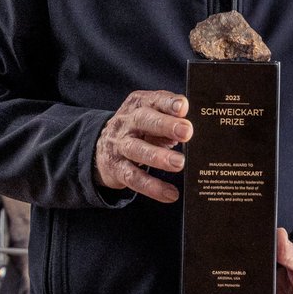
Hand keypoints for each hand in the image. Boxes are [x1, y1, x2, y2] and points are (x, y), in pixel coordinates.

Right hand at [95, 89, 191, 203]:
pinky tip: (170, 194)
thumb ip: (169, 117)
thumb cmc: (138, 129)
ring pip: (137, 149)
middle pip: (144, 120)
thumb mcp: (150, 116)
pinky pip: (134, 178)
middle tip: (187, 132)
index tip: (183, 107)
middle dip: (165, 125)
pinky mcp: (117, 168)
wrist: (101, 148)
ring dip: (159, 156)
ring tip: (179, 163)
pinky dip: (153, 187)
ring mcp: (119, 145)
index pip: (154, 99)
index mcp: (138, 104)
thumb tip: (191, 129)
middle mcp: (126, 122)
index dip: (168, 102)